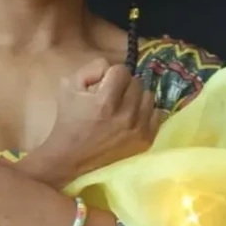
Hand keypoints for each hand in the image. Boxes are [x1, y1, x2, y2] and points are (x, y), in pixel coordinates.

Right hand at [39, 58, 162, 178]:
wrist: (70, 157)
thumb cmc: (69, 120)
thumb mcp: (69, 86)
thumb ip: (91, 68)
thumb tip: (110, 68)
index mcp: (105, 101)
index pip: (121, 70)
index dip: (110, 74)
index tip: (103, 84)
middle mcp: (126, 115)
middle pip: (136, 82)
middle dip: (123, 85)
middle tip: (112, 96)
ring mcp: (138, 129)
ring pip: (148, 96)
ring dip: (136, 98)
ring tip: (123, 107)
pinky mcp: (146, 140)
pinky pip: (157, 114)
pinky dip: (145, 113)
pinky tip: (132, 118)